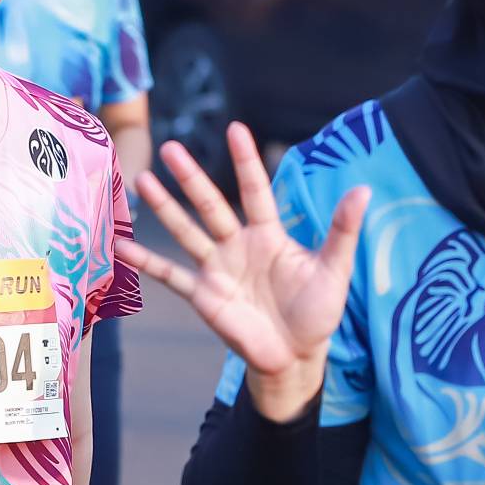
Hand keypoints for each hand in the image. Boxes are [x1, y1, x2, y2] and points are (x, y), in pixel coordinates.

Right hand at [121, 124, 367, 405]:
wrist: (296, 356)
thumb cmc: (318, 311)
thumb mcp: (334, 268)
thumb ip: (343, 230)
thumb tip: (364, 189)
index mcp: (269, 234)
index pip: (255, 189)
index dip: (246, 160)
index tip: (235, 128)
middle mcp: (238, 245)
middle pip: (211, 204)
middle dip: (191, 177)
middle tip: (169, 147)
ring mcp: (217, 269)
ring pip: (186, 232)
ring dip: (164, 208)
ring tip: (142, 180)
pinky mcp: (203, 295)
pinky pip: (170, 275)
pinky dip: (146, 262)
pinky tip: (120, 245)